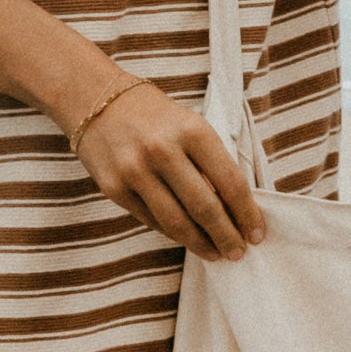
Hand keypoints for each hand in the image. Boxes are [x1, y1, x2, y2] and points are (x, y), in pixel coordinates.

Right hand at [75, 80, 266, 262]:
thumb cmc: (153, 115)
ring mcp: (135, 171)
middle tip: (238, 253)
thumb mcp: (190, 124)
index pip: (230, 182)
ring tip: (215, 253)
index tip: (256, 233)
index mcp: (192, 131)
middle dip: (227, 236)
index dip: (247, 213)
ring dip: (200, 243)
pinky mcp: (113, 188)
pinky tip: (186, 238)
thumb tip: (234, 209)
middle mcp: (163, 151)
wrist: (94, 98)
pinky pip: (150, 220)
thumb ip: (210, 162)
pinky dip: (172, 232)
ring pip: (176, 222)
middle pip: (205, 208)